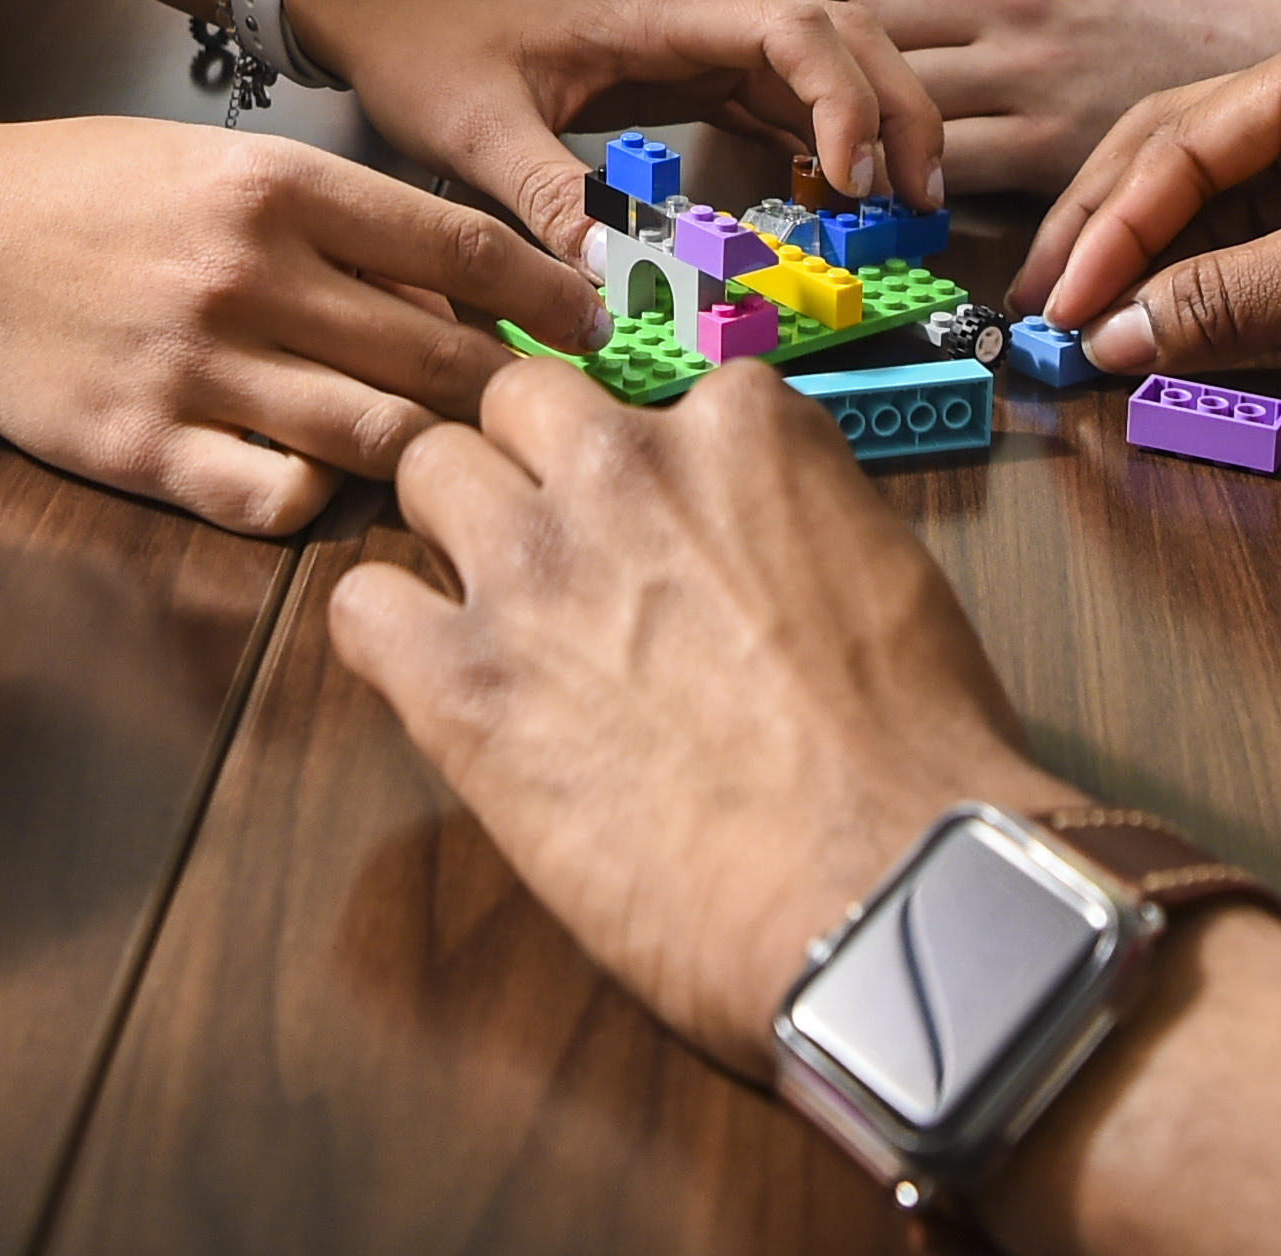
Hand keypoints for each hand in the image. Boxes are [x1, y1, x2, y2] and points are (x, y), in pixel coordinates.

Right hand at [0, 112, 605, 537]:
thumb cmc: (89, 191)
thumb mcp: (223, 168)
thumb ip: (338, 228)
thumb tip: (453, 302)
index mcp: (280, 187)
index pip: (459, 249)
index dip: (546, 297)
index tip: (596, 328)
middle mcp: (250, 274)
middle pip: (434, 356)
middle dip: (510, 396)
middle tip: (557, 425)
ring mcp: (197, 367)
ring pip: (371, 437)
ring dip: (432, 460)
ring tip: (467, 471)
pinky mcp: (143, 446)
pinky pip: (274, 499)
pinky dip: (318, 502)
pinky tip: (323, 487)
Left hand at [290, 0, 949, 241]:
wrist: (381, 3)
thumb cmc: (424, 42)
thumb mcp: (474, 125)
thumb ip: (544, 196)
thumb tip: (613, 280)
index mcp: (656, 8)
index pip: (790, 27)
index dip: (844, 97)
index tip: (855, 180)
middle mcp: (691, 16)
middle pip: (835, 33)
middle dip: (895, 103)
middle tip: (926, 197)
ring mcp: (692, 43)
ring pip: (817, 65)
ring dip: (868, 123)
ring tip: (902, 208)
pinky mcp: (680, 76)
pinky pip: (774, 99)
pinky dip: (819, 142)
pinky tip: (835, 200)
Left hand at [328, 358, 1084, 1066]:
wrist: (888, 884)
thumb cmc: (917, 760)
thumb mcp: (886, 573)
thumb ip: (796, 522)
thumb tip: (757, 549)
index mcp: (743, 430)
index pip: (659, 396)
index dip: (653, 470)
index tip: (661, 524)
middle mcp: (624, 465)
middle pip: (518, 402)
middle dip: (529, 464)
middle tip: (559, 553)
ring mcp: (532, 565)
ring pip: (426, 469)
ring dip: (452, 530)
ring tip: (493, 611)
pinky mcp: (460, 679)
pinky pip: (362, 605)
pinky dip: (387, 633)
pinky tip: (431, 679)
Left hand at [788, 0, 1280, 192]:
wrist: (1280, 46)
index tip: (796, 13)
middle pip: (866, 16)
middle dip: (817, 54)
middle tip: (789, 85)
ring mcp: (1030, 63)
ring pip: (892, 89)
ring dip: (849, 120)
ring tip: (823, 138)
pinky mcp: (1050, 140)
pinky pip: (940, 157)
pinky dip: (902, 172)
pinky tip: (890, 181)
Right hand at [1009, 3, 1280, 403]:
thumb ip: (1227, 303)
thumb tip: (1109, 341)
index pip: (1177, 141)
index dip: (1108, 232)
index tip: (1060, 309)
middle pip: (1169, 159)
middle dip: (1102, 240)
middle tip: (1038, 315)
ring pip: (1198, 205)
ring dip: (1138, 271)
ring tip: (1077, 332)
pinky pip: (1241, 247)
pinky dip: (1191, 295)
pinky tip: (1148, 336)